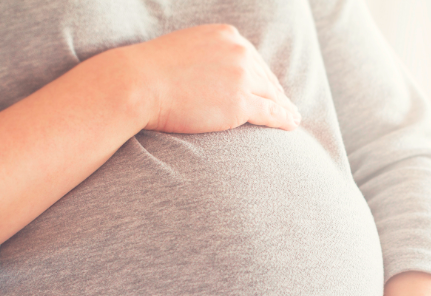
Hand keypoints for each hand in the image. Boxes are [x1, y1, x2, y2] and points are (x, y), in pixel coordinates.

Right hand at [116, 23, 300, 132]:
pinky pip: (270, 112)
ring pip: (272, 95)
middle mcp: (239, 52)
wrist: (138, 83)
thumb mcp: (184, 50)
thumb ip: (205, 56)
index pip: (252, 59)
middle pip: (265, 76)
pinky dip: (284, 120)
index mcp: (227, 36)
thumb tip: (211, 71)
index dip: (262, 77)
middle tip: (287, 106)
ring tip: (293, 118)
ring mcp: (241, 77)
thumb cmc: (150, 71)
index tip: (270, 88)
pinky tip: (291, 125)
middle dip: (276, 92)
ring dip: (285, 108)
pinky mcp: (239, 103)